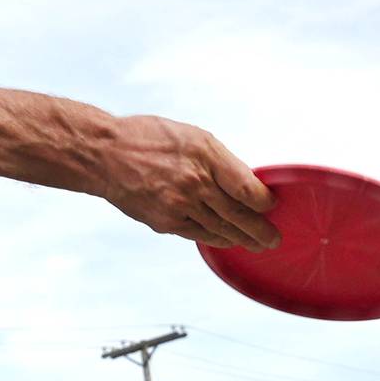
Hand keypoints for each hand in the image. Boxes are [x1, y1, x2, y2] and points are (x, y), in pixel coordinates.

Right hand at [98, 116, 280, 250]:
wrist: (105, 155)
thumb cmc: (147, 139)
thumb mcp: (191, 136)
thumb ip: (219, 160)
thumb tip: (245, 183)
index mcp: (205, 155)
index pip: (247, 187)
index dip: (264, 201)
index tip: (271, 205)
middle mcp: (195, 182)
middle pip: (239, 215)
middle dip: (260, 230)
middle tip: (274, 239)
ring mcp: (180, 205)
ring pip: (221, 229)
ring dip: (242, 239)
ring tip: (256, 244)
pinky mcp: (165, 221)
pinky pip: (198, 234)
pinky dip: (216, 238)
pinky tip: (226, 240)